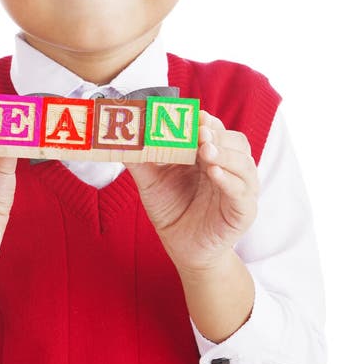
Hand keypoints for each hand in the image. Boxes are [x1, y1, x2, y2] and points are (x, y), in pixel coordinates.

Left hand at [126, 110, 257, 273]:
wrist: (182, 248)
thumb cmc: (171, 210)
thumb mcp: (151, 182)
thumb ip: (139, 161)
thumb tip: (119, 139)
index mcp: (208, 155)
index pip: (215, 130)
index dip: (206, 121)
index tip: (194, 115)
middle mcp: (228, 167)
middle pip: (234, 141)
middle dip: (218, 134)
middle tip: (200, 130)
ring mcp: (239, 188)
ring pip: (243, 163)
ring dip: (226, 153)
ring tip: (206, 150)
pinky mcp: (242, 210)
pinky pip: (242, 191)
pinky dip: (229, 180)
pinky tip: (214, 173)